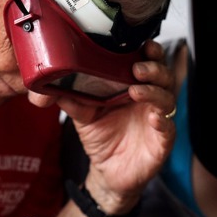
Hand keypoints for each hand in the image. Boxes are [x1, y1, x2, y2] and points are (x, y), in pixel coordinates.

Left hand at [31, 40, 176, 213]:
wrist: (107, 172)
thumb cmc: (102, 139)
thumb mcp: (82, 116)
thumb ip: (71, 98)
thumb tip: (48, 83)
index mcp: (134, 87)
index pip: (148, 63)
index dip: (149, 52)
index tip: (142, 45)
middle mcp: (149, 101)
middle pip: (163, 76)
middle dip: (153, 68)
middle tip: (136, 68)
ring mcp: (157, 120)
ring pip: (167, 99)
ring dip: (154, 92)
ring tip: (136, 91)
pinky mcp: (162, 142)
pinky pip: (168, 129)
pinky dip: (163, 122)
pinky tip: (153, 118)